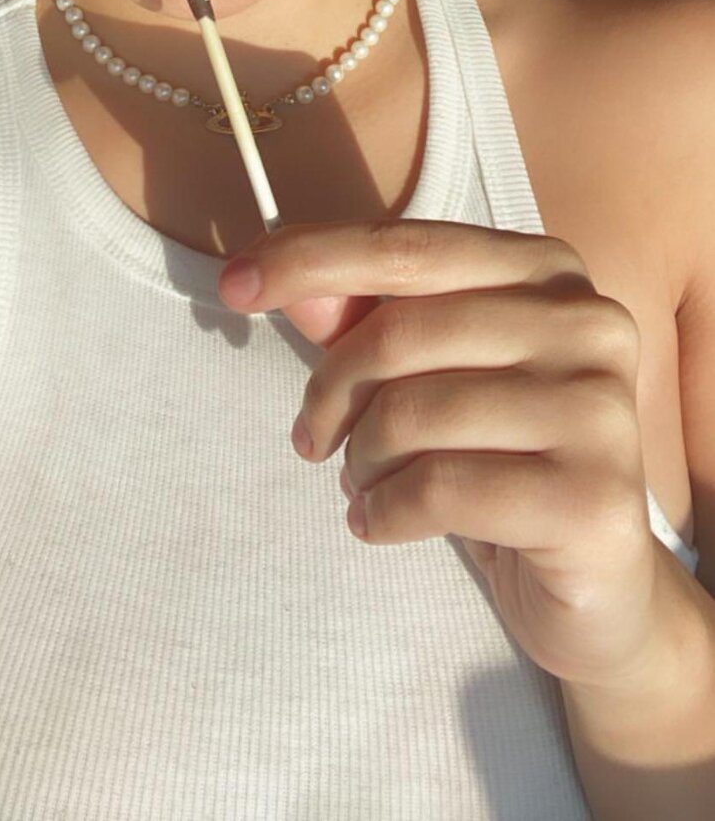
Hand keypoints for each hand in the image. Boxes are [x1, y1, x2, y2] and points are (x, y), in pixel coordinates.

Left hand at [218, 218, 663, 691]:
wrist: (599, 587)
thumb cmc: (499, 459)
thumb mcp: (426, 375)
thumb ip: (358, 316)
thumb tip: (276, 273)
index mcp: (548, 270)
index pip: (407, 245)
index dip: (312, 258)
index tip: (233, 284)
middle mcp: (587, 324)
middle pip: (402, 333)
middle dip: (332, 391)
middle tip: (312, 439)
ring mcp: (599, 410)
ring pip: (416, 414)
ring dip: (360, 460)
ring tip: (363, 484)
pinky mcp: (593, 499)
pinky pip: (440, 489)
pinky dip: (384, 512)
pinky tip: (379, 523)